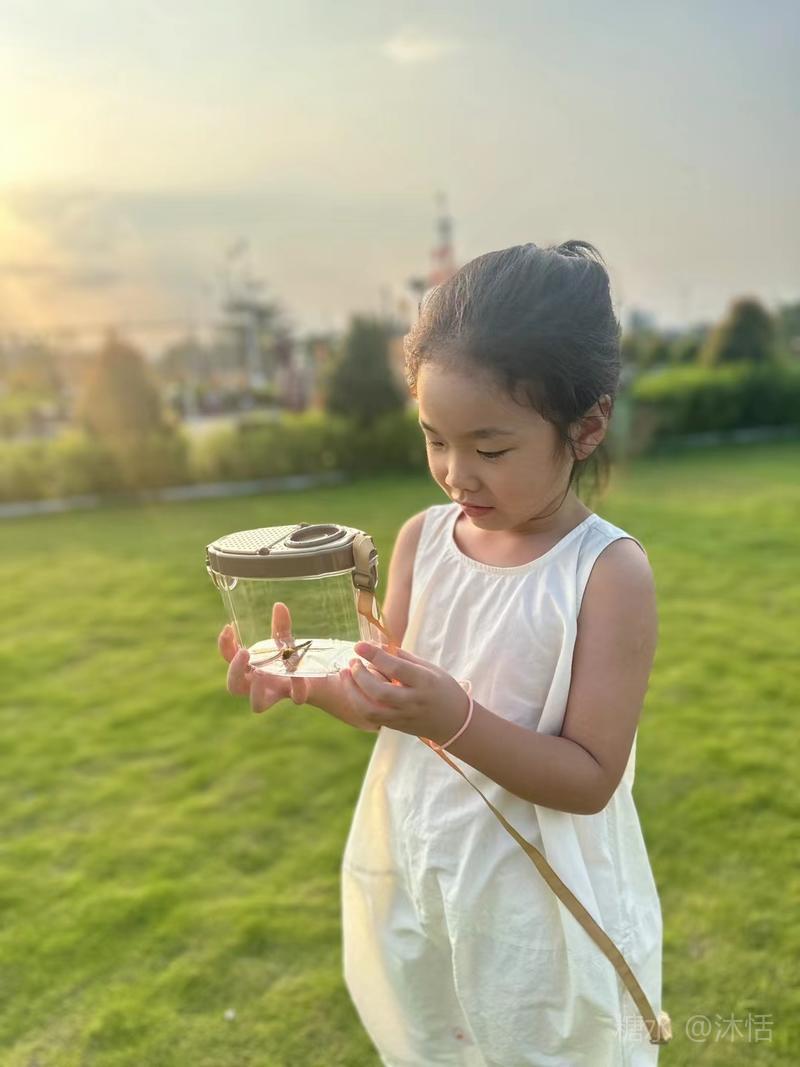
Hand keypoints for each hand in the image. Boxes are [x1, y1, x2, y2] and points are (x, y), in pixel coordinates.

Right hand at [218, 603, 382, 732]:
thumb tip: (279, 605)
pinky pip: (296, 696)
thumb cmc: (293, 659)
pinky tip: (299, 676)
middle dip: (234, 672)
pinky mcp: (297, 696)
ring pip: (257, 704)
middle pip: (234, 687)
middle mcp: (259, 684)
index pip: (228, 658)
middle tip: (244, 653)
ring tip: (263, 673)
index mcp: (251, 668)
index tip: (230, 627)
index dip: (224, 645)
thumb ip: (281, 627)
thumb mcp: (285, 641)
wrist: (320, 678)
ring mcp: (277, 693)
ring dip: (257, 690)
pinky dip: (298, 686)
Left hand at [339, 641, 469, 741]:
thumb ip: (403, 657)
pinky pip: (370, 717)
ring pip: (370, 710)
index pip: (396, 668)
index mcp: (425, 682)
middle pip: (379, 692)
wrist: (455, 722)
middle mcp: (413, 702)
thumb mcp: (429, 668)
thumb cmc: (442, 688)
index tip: (359, 645)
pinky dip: (357, 702)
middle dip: (360, 675)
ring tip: (345, 674)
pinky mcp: (395, 727)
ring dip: (352, 691)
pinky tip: (352, 689)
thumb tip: (378, 646)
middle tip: (352, 661)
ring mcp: (403, 717)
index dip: (375, 655)